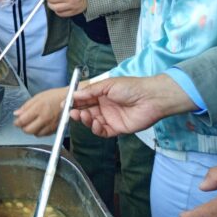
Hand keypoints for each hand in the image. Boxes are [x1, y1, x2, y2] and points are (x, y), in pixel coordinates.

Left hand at [14, 87, 67, 135]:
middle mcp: (44, 119)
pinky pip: (44, 135)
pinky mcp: (56, 129)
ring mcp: (51, 125)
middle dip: (23, 127)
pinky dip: (40, 132)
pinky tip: (40, 125)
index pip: (22, 121)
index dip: (17, 122)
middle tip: (23, 123)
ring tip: (32, 123)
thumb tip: (16, 114)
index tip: (16, 121)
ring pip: (36, 134)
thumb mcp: (37, 97)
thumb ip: (26, 106)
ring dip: (32, 130)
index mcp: (38, 109)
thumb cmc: (54, 96)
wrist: (69, 99)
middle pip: (28, 130)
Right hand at [69, 74, 195, 137]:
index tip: (65, 103)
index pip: (84, 99)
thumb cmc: (130, 87)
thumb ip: (90, 91)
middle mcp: (104, 106)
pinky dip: (96, 129)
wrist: (150, 98)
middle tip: (71, 112)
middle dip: (77, 112)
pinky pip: (103, 131)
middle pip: (86, 111)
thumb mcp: (107, 85)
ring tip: (83, 116)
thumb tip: (74, 94)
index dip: (74, 102)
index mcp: (101, 94)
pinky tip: (95, 124)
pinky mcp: (117, 128)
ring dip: (85, 120)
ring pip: (92, 122)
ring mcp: (110, 118)